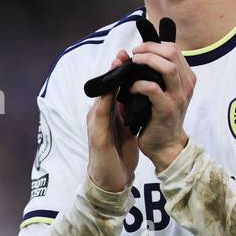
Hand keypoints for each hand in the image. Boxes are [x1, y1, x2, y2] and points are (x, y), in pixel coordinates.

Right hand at [86, 50, 139, 191]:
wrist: (111, 180)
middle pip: (105, 89)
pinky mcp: (97, 138)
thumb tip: (139, 93)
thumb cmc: (118, 153)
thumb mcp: (125, 128)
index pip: (113, 89)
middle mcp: (99, 116)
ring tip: (117, 65)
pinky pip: (102, 117)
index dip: (120, 73)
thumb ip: (128, 111)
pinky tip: (112, 92)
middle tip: (123, 54)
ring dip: (109, 81)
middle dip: (114, 71)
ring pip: (101, 98)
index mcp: (107, 113)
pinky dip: (107, 103)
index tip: (129, 56)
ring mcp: (96, 126)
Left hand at [128, 40, 195, 170]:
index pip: (174, 49)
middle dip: (150, 49)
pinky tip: (132, 88)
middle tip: (134, 54)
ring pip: (168, 68)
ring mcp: (178, 97)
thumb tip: (125, 54)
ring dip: (147, 61)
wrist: (167, 145)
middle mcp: (186, 85)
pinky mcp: (167, 109)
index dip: (154, 45)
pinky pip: (153, 89)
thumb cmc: (159, 116)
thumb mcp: (160, 90)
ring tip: (134, 64)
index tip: (139, 50)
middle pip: (172, 53)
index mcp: (186, 78)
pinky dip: (140, 84)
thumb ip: (149, 72)